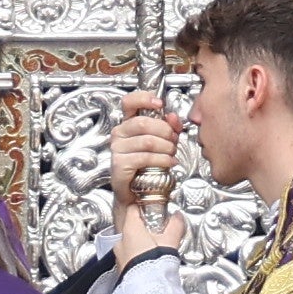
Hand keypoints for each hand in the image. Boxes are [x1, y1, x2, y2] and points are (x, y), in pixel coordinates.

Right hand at [106, 103, 186, 260]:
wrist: (138, 195)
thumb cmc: (149, 166)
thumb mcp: (163, 141)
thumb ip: (169, 126)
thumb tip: (173, 117)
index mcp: (128, 123)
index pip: (129, 102)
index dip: (144, 99)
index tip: (159, 104)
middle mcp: (119, 134)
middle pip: (144, 123)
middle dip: (165, 131)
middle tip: (174, 141)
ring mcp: (117, 150)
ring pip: (148, 141)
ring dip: (166, 147)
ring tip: (172, 154)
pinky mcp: (119, 165)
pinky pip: (144, 157)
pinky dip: (162, 159)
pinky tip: (169, 163)